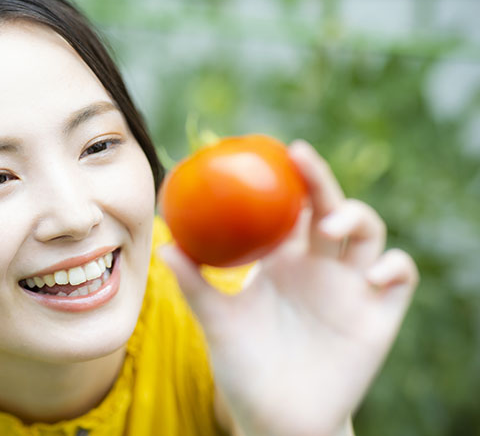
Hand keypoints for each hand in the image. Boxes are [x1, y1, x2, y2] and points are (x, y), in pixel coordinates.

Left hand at [159, 140, 418, 435]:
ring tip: (333, 224)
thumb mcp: (216, 321)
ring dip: (358, 217)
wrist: (275, 416)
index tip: (271, 152)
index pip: (289, 209)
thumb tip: (163, 246)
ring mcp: (350, 288)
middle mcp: (319, 266)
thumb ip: (194, 284)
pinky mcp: (377, 315)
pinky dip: (394, 267)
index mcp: (282, 260)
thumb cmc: (243, 366)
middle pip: (328, 209)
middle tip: (300, 159)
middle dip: (320, 181)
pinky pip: (399, 278)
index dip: (286, 180)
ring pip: (368, 234)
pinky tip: (371, 274)